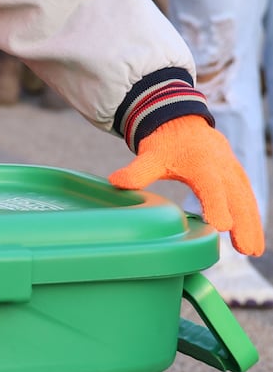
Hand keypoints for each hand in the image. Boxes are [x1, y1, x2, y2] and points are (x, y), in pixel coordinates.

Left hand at [109, 115, 264, 256]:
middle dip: (242, 223)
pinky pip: (248, 195)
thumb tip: (116, 181)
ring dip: (252, 224)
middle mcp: (221, 167)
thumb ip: (137, 171)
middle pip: (235, 197)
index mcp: (200, 163)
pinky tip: (254, 237)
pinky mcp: (236, 174)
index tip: (220, 226)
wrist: (182, 120)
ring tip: (253, 251)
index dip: (216, 205)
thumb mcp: (150, 155)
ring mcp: (231, 170)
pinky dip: (252, 215)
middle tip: (245, 249)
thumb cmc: (165, 142)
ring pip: (246, 198)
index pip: (210, 187)